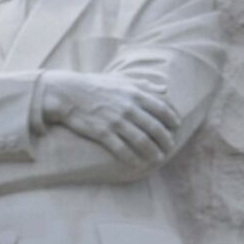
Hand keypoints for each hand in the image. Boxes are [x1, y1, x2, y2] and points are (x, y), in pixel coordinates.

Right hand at [40, 71, 180, 165]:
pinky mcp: (102, 133)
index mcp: (134, 93)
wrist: (67, 93)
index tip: (176, 127)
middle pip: (155, 128)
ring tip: (158, 158)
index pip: (162, 109)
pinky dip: (133, 159)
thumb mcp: (120, 79)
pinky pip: (122, 149)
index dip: (172, 120)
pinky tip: (138, 164)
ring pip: (142, 141)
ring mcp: (115, 121)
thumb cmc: (94, 85)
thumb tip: (165, 88)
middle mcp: (128, 108)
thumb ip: (144, 83)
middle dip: (166, 140)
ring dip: (153, 152)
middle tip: (170, 147)